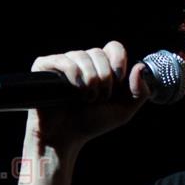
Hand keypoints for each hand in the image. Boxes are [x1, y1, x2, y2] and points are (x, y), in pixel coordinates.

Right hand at [25, 41, 152, 149]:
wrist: (66, 137)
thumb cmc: (92, 123)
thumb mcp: (123, 111)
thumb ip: (139, 92)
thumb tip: (140, 67)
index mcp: (101, 67)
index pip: (113, 47)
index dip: (118, 61)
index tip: (118, 79)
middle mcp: (83, 62)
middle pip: (98, 52)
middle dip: (103, 77)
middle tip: (99, 97)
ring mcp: (63, 63)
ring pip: (81, 55)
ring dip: (89, 79)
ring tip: (86, 98)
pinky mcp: (45, 67)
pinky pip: (62, 60)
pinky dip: (72, 73)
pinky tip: (73, 89)